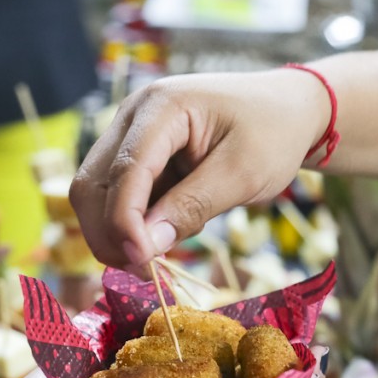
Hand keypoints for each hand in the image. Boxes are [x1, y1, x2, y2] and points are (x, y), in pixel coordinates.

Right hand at [70, 71, 328, 271]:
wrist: (286, 110)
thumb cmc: (272, 134)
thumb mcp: (243, 173)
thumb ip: (193, 206)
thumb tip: (146, 246)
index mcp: (162, 106)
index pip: (125, 170)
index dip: (125, 221)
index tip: (142, 261)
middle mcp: (132, 116)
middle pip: (92, 185)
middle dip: (110, 234)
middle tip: (147, 270)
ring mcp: (127, 135)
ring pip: (93, 195)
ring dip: (115, 233)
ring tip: (157, 255)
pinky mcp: (132, 156)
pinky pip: (112, 198)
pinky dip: (129, 225)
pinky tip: (164, 232)